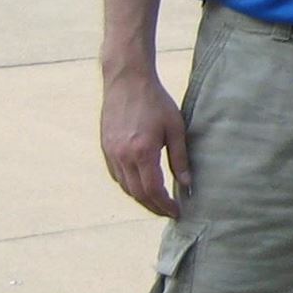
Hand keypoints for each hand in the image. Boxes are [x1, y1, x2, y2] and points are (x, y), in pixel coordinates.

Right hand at [101, 67, 189, 217]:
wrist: (126, 80)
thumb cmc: (155, 101)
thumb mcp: (175, 128)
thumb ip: (180, 158)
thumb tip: (187, 184)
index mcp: (142, 152)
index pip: (153, 190)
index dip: (165, 205)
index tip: (177, 212)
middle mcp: (122, 156)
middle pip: (137, 194)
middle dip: (153, 207)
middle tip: (168, 212)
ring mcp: (110, 152)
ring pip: (125, 187)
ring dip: (141, 198)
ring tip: (157, 202)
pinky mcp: (105, 147)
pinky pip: (116, 175)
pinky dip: (129, 185)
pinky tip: (141, 185)